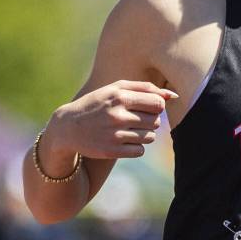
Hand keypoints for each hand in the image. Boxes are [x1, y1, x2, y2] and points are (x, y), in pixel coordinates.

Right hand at [42, 80, 178, 165]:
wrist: (67, 127)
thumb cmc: (97, 104)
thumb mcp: (115, 89)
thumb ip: (145, 88)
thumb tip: (172, 96)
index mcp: (120, 97)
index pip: (158, 104)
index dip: (156, 106)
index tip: (147, 107)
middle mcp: (118, 116)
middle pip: (156, 121)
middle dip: (150, 120)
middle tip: (135, 119)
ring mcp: (115, 135)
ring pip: (150, 137)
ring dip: (144, 134)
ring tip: (129, 129)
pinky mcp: (112, 151)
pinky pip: (140, 151)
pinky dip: (136, 147)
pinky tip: (123, 140)